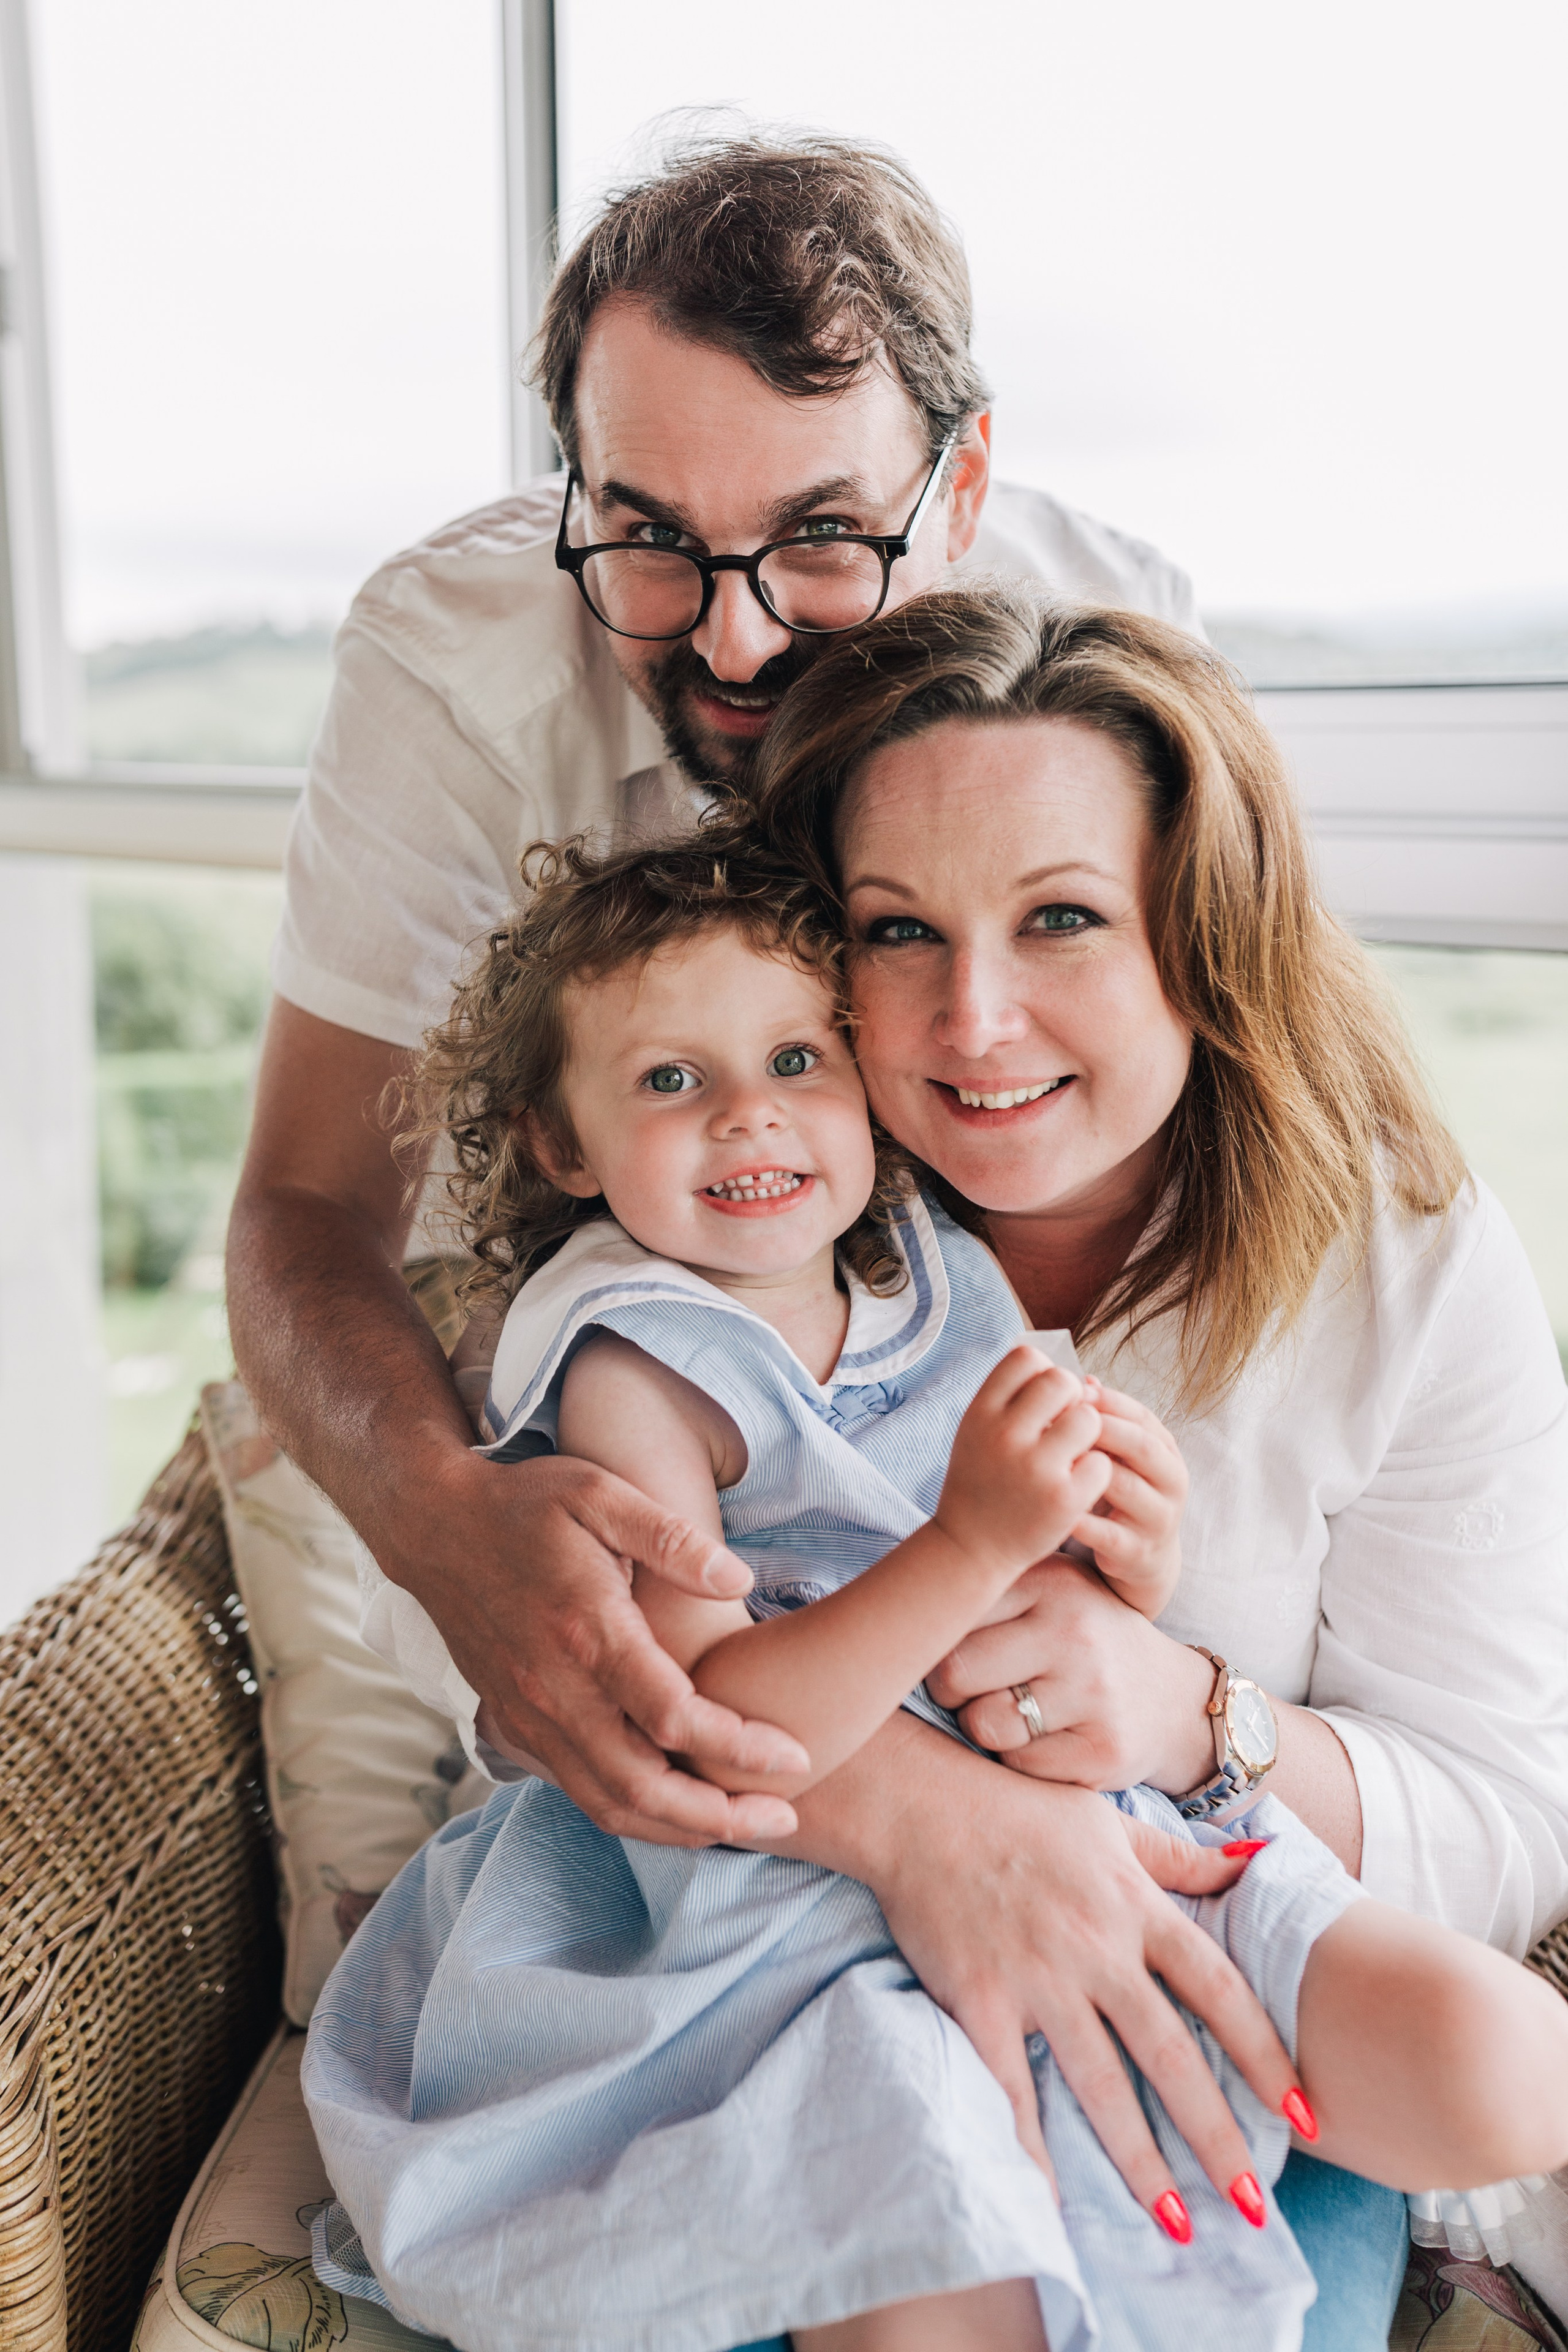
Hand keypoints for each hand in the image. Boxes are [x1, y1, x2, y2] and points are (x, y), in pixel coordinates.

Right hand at [399, 1447, 809, 1845]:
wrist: (434, 1527)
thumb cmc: (527, 1505)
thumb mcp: (601, 1492)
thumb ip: (673, 1538)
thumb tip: (740, 1580)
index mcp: (587, 1631)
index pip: (673, 1716)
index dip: (739, 1747)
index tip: (795, 1754)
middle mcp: (555, 1689)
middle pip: (642, 1786)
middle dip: (719, 1815)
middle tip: (783, 1817)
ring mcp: (530, 1716)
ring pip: (607, 1803)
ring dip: (678, 1828)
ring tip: (741, 1825)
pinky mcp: (516, 1727)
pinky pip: (578, 1792)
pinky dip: (632, 1813)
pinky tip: (676, 1808)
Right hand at [862, 1738, 1305, 2218]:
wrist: (921, 1804)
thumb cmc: (1021, 1809)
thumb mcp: (1113, 1823)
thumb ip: (1184, 1857)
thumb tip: (1259, 1859)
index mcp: (1136, 1905)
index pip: (1220, 1992)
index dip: (1266, 2057)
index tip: (1306, 2116)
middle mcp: (1096, 1948)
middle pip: (1170, 2056)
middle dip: (1216, 2136)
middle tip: (1252, 2205)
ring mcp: (1036, 1978)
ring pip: (1100, 2085)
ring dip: (1141, 2161)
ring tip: (1176, 2224)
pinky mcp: (979, 2001)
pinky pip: (1012, 2089)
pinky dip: (1032, 2150)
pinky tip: (1053, 2206)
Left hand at [928, 1553, 1216, 1795]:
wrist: (1173, 1699)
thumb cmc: (1085, 1641)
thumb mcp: (1047, 1591)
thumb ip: (984, 1588)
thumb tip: (891, 1606)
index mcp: (1051, 1581)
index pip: (949, 1613)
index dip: (935, 1639)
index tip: (950, 1647)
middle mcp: (1074, 1631)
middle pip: (953, 1671)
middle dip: (949, 1689)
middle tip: (973, 1688)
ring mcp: (1093, 1693)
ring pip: (982, 1725)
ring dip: (983, 1728)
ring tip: (1013, 1712)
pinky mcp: (1102, 1752)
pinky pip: (1018, 1765)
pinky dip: (1021, 1760)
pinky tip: (1048, 1740)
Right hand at [934, 1347, 1111, 1578]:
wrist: (970, 1548)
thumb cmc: (981, 1482)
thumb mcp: (976, 1431)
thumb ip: (1008, 1398)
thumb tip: (1061, 1371)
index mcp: (980, 1412)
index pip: (1026, 1357)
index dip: (1043, 1373)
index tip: (1041, 1401)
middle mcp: (1004, 1434)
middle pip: (1063, 1381)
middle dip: (1071, 1400)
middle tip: (1064, 1426)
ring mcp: (1035, 1467)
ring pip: (1089, 1419)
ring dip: (1088, 1435)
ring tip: (1071, 1456)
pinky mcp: (1063, 1499)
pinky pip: (1102, 1463)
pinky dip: (1095, 1473)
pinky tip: (1076, 1485)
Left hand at [1070, 1377, 1186, 1617]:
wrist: (1141, 1556)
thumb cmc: (1123, 1492)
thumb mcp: (1121, 1455)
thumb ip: (1106, 1419)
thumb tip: (1084, 1379)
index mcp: (1167, 1452)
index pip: (1143, 1417)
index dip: (1110, 1401)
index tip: (1074, 1389)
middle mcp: (1171, 1482)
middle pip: (1142, 1447)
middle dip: (1104, 1429)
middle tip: (1064, 1418)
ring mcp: (1158, 1519)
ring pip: (1126, 1488)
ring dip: (1089, 1470)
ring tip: (1054, 1456)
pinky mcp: (1138, 1552)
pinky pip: (1108, 1534)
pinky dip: (1081, 1520)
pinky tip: (1052, 1504)